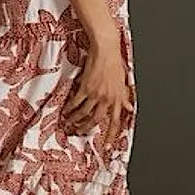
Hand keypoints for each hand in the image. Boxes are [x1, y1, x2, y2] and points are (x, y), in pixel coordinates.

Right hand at [63, 33, 134, 149]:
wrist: (106, 49)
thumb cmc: (114, 62)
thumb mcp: (122, 82)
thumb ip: (124, 96)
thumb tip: (129, 106)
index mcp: (118, 98)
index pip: (116, 121)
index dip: (112, 135)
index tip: (107, 146)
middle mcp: (108, 98)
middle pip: (96, 120)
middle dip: (86, 128)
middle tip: (80, 132)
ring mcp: (97, 94)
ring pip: (84, 113)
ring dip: (75, 120)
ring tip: (69, 122)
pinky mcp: (86, 87)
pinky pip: (76, 103)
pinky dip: (70, 109)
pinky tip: (65, 111)